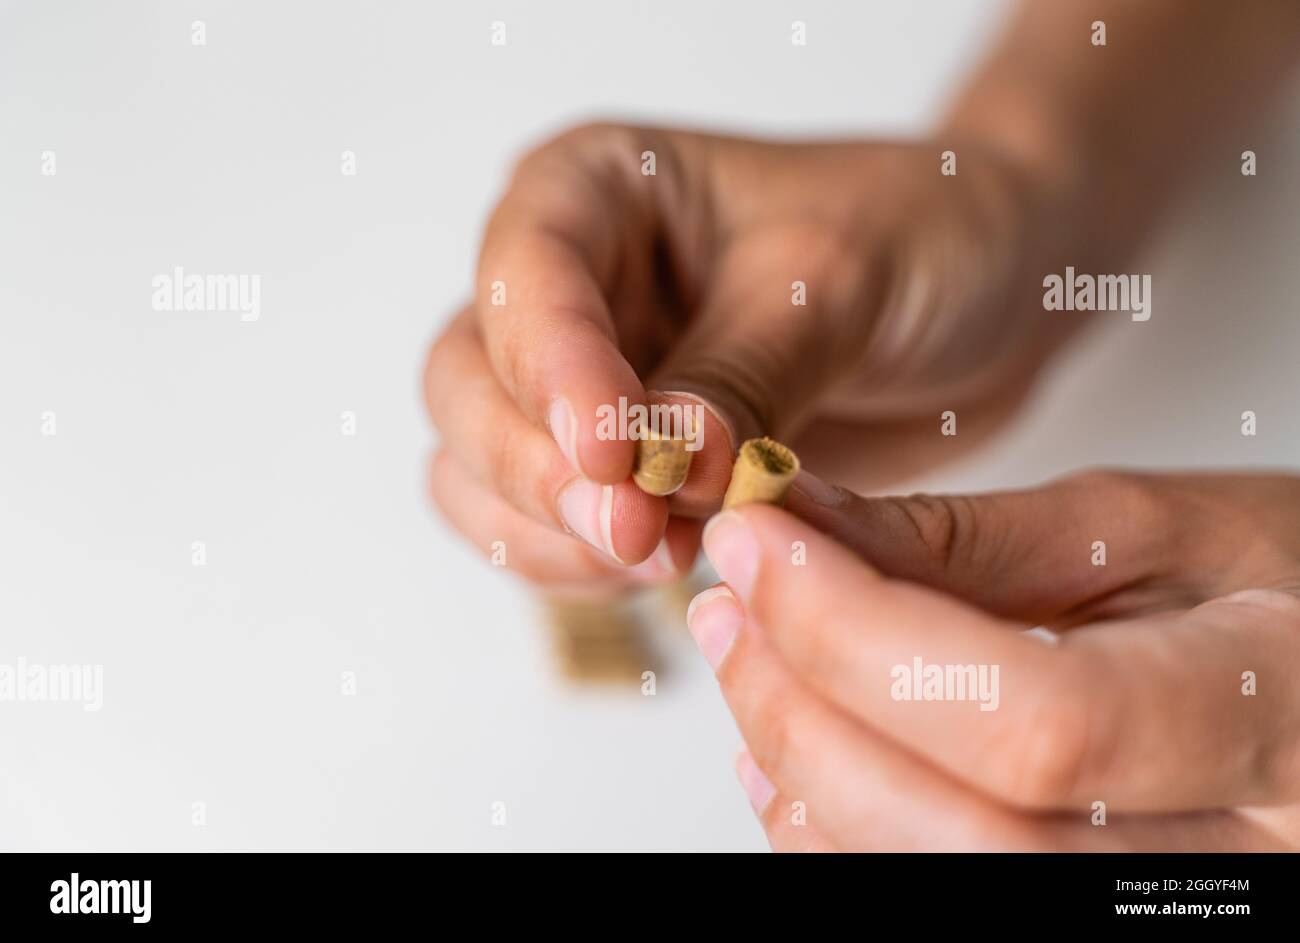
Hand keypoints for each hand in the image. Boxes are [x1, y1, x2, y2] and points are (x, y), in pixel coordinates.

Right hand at [424, 123, 1077, 589]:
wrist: (985, 287)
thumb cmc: (921, 232)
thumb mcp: (838, 281)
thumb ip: (741, 375)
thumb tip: (657, 474)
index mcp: (601, 188)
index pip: (525, 273)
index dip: (550, 370)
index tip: (612, 455)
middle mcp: (572, 283)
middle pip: (467, 383)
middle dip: (536, 469)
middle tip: (636, 534)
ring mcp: (585, 379)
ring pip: (480, 466)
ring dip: (547, 530)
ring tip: (660, 557)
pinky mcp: (618, 463)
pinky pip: (542, 524)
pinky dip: (578, 562)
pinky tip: (659, 568)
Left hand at [689, 470, 1299, 849]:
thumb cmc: (1273, 581)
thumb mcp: (1150, 528)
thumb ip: (968, 538)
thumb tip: (797, 522)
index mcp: (1281, 714)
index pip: (1034, 718)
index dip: (859, 635)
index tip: (757, 542)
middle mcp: (1236, 863)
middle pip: (967, 836)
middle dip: (806, 709)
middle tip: (730, 602)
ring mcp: (1161, 908)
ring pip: (935, 888)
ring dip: (801, 771)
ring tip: (747, 657)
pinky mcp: (1082, 910)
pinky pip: (933, 901)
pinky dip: (833, 831)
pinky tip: (794, 747)